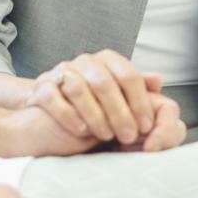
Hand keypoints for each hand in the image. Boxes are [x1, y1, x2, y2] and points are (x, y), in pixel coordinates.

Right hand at [24, 50, 160, 145]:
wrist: (47, 117)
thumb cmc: (92, 108)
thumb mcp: (118, 98)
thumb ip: (136, 90)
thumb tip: (157, 80)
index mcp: (107, 60)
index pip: (128, 75)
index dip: (140, 102)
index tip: (147, 126)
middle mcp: (84, 62)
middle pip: (104, 83)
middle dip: (120, 112)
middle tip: (129, 137)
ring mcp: (60, 72)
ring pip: (78, 88)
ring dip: (96, 115)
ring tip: (105, 136)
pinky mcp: (41, 87)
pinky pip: (53, 97)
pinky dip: (68, 114)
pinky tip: (81, 130)